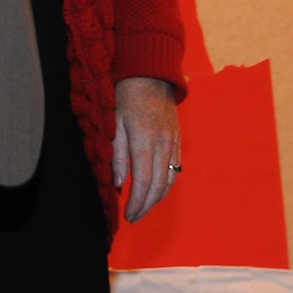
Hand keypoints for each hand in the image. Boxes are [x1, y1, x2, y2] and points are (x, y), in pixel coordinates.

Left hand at [112, 76, 181, 222]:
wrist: (150, 75)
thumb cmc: (126, 97)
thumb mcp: (114, 123)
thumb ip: (117, 155)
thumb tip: (117, 183)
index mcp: (144, 141)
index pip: (142, 182)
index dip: (136, 202)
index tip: (128, 215)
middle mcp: (162, 145)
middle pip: (157, 186)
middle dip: (146, 206)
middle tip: (134, 217)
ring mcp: (173, 143)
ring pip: (169, 180)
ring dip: (157, 199)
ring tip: (144, 208)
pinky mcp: (178, 140)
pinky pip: (175, 169)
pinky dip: (167, 184)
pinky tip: (156, 191)